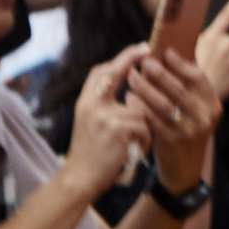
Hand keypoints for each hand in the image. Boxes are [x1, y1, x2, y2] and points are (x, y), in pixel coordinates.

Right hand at [62, 46, 149, 202]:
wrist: (80, 179)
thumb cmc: (91, 155)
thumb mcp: (93, 124)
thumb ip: (106, 107)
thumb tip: (134, 93)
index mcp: (85, 102)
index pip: (101, 72)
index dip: (121, 59)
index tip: (139, 49)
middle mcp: (92, 104)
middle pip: (115, 74)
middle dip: (132, 60)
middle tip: (148, 51)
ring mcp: (105, 115)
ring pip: (139, 110)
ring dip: (143, 128)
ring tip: (132, 145)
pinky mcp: (118, 129)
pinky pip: (144, 127)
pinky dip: (144, 141)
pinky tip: (133, 152)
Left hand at [125, 42, 219, 189]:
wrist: (185, 168)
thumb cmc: (186, 131)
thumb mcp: (196, 111)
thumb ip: (188, 88)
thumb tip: (171, 54)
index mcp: (212, 105)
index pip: (199, 78)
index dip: (181, 64)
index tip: (165, 52)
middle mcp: (204, 117)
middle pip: (179, 88)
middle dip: (158, 73)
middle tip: (143, 62)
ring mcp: (188, 130)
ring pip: (162, 102)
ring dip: (144, 87)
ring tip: (131, 76)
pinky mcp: (170, 140)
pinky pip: (150, 118)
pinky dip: (138, 106)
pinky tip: (129, 98)